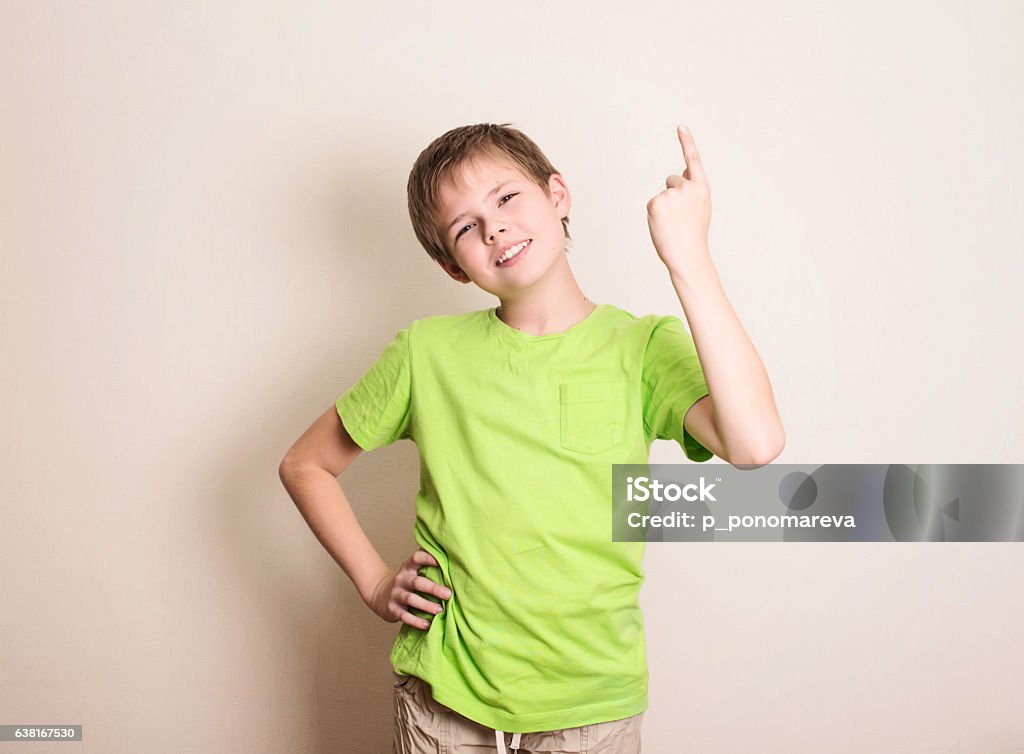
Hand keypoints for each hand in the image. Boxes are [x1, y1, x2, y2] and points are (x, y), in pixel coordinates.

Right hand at [366, 549, 450, 629]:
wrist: (379, 594)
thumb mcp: (412, 571)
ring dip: (426, 605)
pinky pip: (405, 616)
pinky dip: (416, 621)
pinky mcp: (393, 609)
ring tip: (440, 610)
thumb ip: (427, 566)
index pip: (416, 559)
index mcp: (408, 568)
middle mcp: (401, 580)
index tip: (440, 562)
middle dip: (433, 588)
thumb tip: (451, 560)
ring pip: (411, 599)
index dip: (427, 559)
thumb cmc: (406, 582)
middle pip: (417, 582)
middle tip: (448, 594)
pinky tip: (428, 625)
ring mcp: (396, 594)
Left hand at [646, 124, 712, 273]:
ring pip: (661, 194)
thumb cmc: (693, 234)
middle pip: (672, 180)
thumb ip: (693, 189)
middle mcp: (688, 187)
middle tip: (679, 216)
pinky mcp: (656, 202)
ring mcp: (671, 194)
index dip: (687, 142)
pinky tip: (664, 225)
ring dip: (664, 207)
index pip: (693, 160)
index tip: (680, 126)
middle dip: (672, 194)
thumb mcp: (700, 208)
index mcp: (702, 189)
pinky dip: (655, 215)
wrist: (687, 254)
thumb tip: (681, 171)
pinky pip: (652, 204)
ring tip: (673, 224)